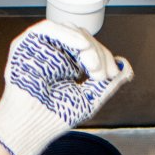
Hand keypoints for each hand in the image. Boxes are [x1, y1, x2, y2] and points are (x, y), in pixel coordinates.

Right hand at [0, 21, 132, 154]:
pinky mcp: (27, 44)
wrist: (33, 126)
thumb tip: (127, 68)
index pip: (91, 50)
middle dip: (99, 54)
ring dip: (88, 47)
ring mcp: (42, 48)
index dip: (105, 58)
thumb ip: (108, 84)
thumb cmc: (55, 118)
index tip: (112, 74)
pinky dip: (67, 34)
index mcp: (68, 66)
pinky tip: (81, 46)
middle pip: (83, 39)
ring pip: (70, 32)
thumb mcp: (90, 99)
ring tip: (92, 68)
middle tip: (103, 75)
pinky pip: (49, 28)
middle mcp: (56, 54)